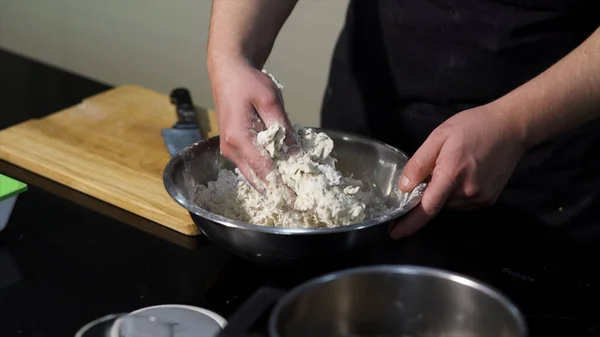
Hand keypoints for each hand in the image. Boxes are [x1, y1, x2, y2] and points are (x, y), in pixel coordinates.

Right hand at [208, 56, 298, 190]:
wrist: (228, 72)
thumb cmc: (248, 82)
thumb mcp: (271, 101)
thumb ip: (283, 129)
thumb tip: (297, 155)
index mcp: (239, 138)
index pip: (265, 171)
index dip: (283, 188)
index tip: (299, 201)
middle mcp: (231, 149)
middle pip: (257, 180)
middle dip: (279, 193)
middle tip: (301, 204)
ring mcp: (230, 151)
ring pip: (253, 177)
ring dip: (273, 187)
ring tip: (294, 196)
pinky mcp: (233, 149)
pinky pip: (250, 168)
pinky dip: (265, 176)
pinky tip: (281, 179)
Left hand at [390, 103, 526, 238]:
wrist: (512, 127)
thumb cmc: (473, 126)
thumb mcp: (439, 136)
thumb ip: (419, 163)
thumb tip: (403, 188)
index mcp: (452, 175)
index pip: (427, 208)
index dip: (409, 224)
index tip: (395, 234)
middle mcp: (467, 192)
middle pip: (436, 205)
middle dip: (426, 196)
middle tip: (429, 174)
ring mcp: (480, 198)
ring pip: (448, 204)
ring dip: (442, 194)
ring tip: (450, 168)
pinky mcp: (489, 200)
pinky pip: (462, 203)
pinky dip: (455, 194)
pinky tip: (462, 174)